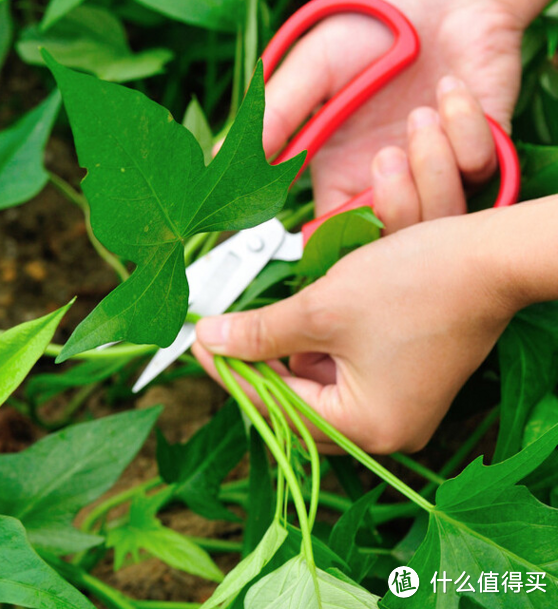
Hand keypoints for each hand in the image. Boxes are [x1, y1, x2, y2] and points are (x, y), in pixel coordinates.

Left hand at [192, 207, 520, 453]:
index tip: (197, 343)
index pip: (277, 408)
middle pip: (296, 406)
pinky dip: (316, 348)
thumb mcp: (322, 308)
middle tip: (217, 334)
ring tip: (252, 322)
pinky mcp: (405, 381)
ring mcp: (399, 408)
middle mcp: (385, 430)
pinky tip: (296, 320)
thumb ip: (260, 331)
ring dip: (284, 354)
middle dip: (257, 366)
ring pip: (317, 387)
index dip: (231, 373)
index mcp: (365, 427)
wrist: (491, 256)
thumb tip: (211, 340)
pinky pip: (344, 373)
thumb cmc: (414, 284)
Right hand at [263, 0, 521, 226]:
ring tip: (420, 115)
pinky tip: (451, 90)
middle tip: (384, 157)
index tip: (321, 224)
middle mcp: (387, 182)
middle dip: (391, 209)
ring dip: (430, 164)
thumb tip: (218, 159)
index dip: (319, 243)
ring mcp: (436, 171)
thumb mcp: (310, 68)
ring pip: (437, 216)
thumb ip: (272, 116)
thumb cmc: (367, 28)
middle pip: (388, 244)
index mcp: (338, 174)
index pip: (325, 235)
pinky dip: (464, 127)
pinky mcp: (481, 151)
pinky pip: (477, 169)